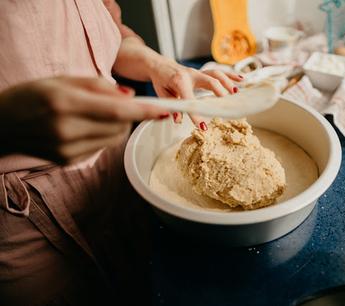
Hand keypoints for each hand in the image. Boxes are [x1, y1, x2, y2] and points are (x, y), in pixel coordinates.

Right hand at [0, 76, 169, 163]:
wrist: (1, 125)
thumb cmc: (32, 96)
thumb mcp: (62, 80)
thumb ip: (99, 86)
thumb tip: (131, 97)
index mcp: (65, 104)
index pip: (117, 112)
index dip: (145, 113)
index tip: (165, 111)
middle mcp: (67, 130)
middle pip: (119, 127)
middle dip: (130, 116)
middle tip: (121, 104)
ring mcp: (67, 150)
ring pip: (113, 139)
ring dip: (117, 126)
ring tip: (96, 114)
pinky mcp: (68, 161)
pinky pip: (100, 147)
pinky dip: (102, 135)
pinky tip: (83, 127)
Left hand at [150, 59, 241, 127]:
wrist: (161, 65)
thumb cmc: (162, 81)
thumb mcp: (162, 94)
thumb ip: (171, 106)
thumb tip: (178, 120)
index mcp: (180, 81)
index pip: (190, 99)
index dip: (196, 114)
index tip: (203, 126)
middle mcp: (192, 74)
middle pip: (210, 81)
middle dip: (219, 94)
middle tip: (225, 108)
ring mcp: (199, 72)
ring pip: (216, 74)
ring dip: (228, 83)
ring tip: (237, 93)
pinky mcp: (204, 72)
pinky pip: (219, 72)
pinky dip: (231, 75)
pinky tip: (242, 80)